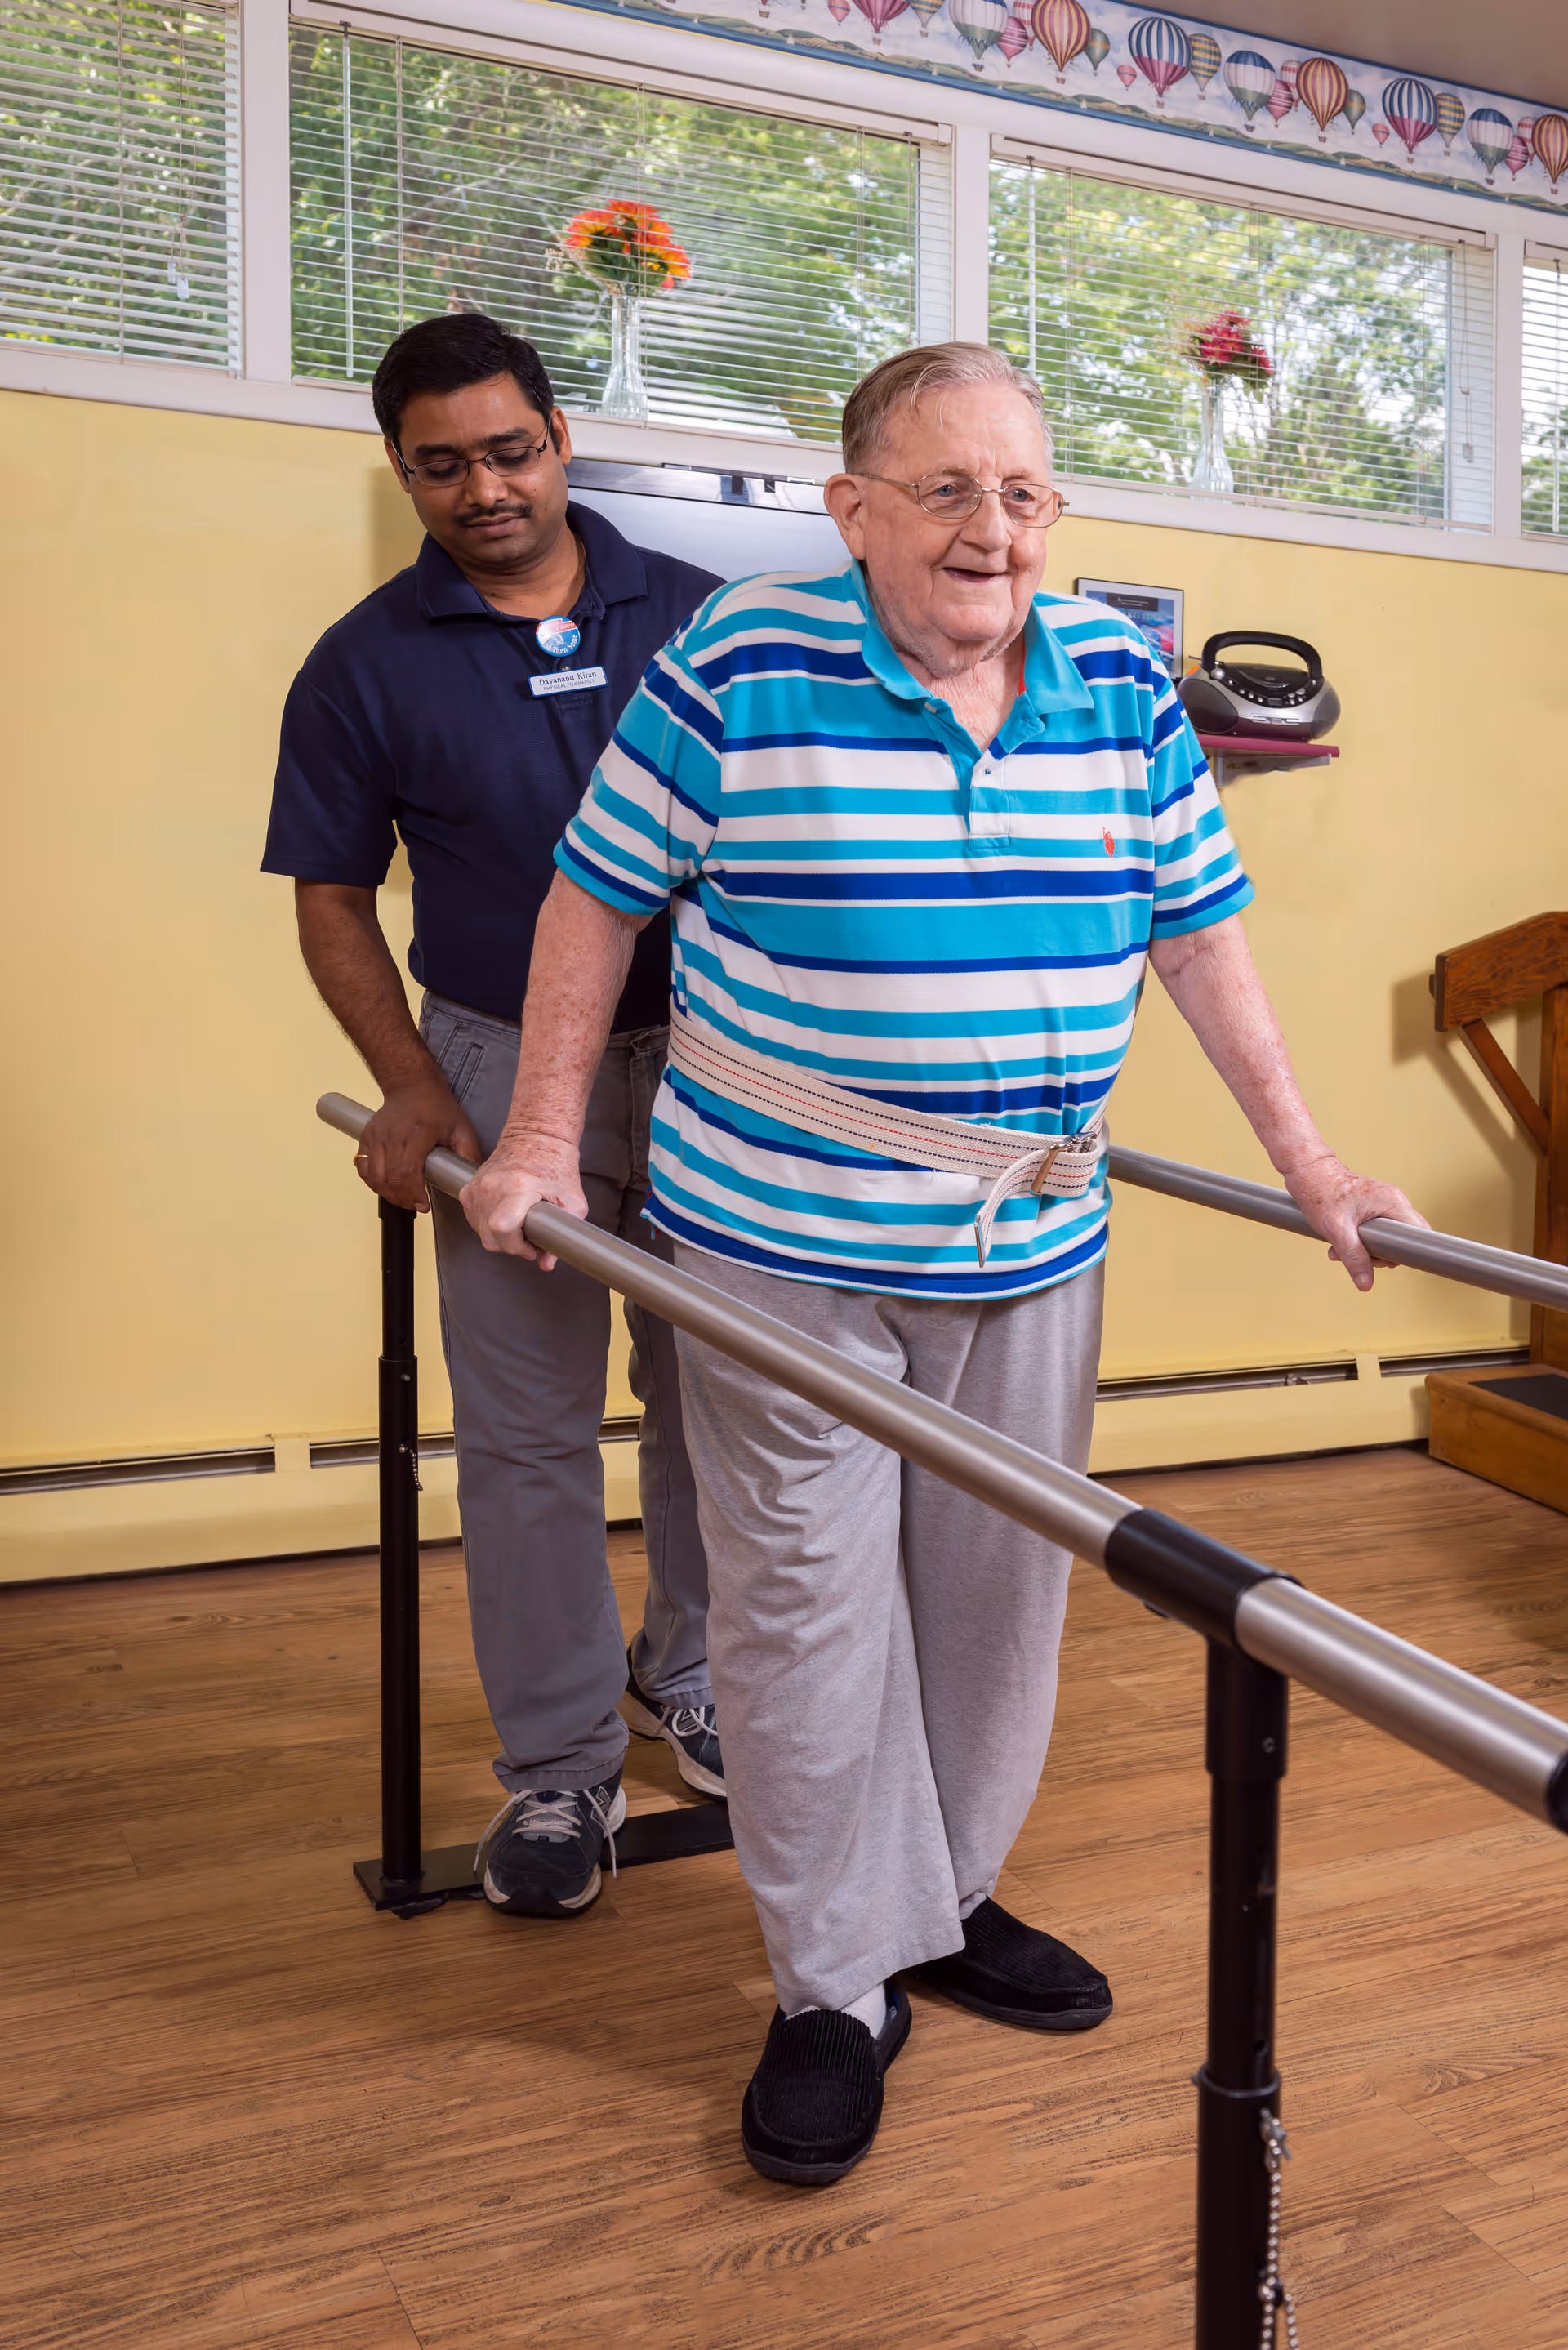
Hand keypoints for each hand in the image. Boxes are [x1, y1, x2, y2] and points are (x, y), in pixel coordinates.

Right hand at [355, 1077, 480, 1210]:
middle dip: (403, 1199)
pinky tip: (386, 1187)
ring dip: (387, 1194)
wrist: (412, 1086)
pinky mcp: (366, 1137)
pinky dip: (372, 1182)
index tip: (423, 1206)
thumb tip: (473, 1179)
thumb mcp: (461, 1128)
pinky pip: (363, 1167)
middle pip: (390, 1178)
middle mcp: (393, 1135)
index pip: (407, 1171)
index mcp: (417, 1133)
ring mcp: (376, 1136)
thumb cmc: (437, 1108)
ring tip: (403, 1199)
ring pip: (374, 1176)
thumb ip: (468, 1154)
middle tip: (416, 1205)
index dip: (413, 1194)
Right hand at [460, 1128, 587, 1268]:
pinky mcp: (470, 1188)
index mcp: (517, 1188)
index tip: (530, 1246)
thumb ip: (562, 1234)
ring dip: (499, 1236)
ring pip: (480, 1231)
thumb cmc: (556, 1163)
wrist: (536, 1136)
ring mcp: (478, 1187)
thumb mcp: (572, 1201)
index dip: (516, 1246)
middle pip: (490, 1237)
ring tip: (519, 1224)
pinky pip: (473, 1219)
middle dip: (511, 1246)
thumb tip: (546, 1263)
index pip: (502, 1229)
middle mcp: (492, 1187)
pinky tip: (505, 1217)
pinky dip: (487, 1225)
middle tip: (529, 1237)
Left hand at [1277, 1152, 1429, 1291]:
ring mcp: (1383, 1204)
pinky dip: (1357, 1241)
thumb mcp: (1338, 1231)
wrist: (1308, 1172)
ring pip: (1386, 1238)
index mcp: (1394, 1203)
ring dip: (1363, 1250)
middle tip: (1356, 1257)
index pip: (1420, 1233)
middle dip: (1378, 1254)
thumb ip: (1354, 1258)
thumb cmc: (1322, 1193)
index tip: (1384, 1261)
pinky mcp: (1371, 1208)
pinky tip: (1338, 1245)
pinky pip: (1374, 1231)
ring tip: (1339, 1251)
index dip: (1407, 1252)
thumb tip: (1366, 1284)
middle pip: (1402, 1239)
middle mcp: (1393, 1202)